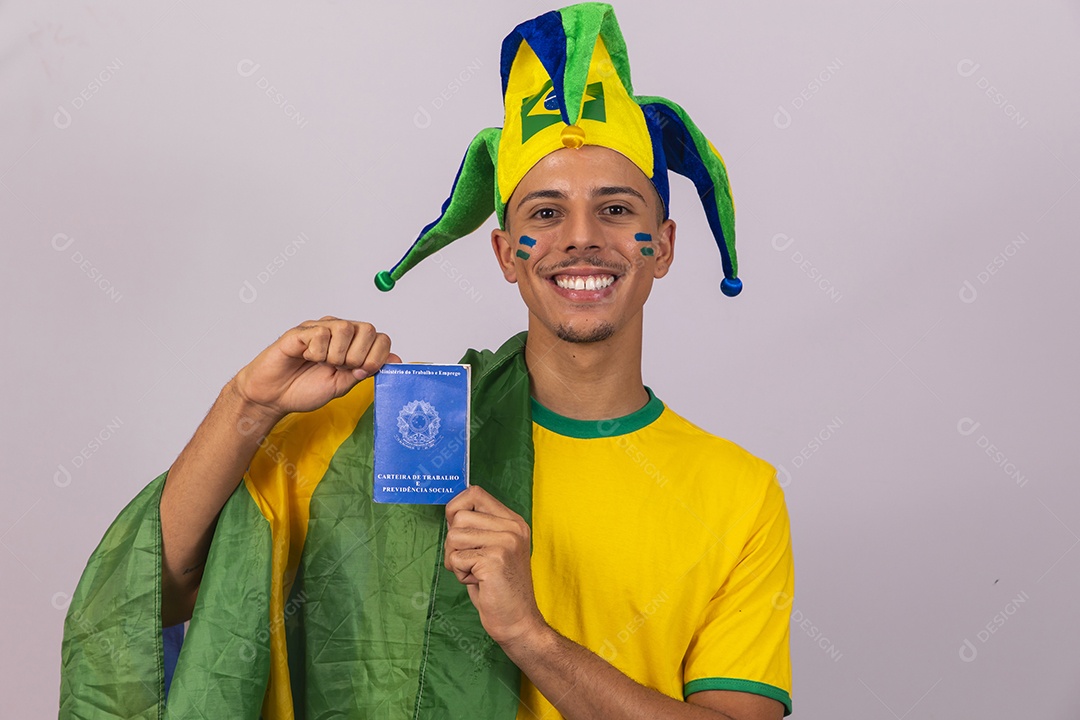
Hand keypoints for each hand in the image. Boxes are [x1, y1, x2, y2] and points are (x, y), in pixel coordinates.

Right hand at [232, 317, 399, 419]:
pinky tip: (305, 357)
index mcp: (352, 344)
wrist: (274, 396)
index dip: (377, 356)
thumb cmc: (305, 388)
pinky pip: (320, 333)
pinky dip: (316, 351)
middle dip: (358, 356)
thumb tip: (396, 361)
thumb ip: (366, 371)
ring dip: (336, 355)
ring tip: (320, 363)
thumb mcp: (343, 384)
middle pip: (367, 329)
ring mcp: (319, 329)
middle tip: (339, 368)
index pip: (380, 337)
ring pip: (345, 328)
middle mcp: (338, 331)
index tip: (362, 372)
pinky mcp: (300, 331)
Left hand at [444, 486, 545, 647]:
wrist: (518, 621)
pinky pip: (456, 559)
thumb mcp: (493, 548)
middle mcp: (512, 527)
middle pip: (458, 517)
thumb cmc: (498, 587)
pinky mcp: (495, 560)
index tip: (458, 530)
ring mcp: (505, 542)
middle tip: (470, 562)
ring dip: (455, 560)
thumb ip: (478, 528)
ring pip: (453, 537)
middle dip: (453, 543)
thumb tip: (451, 512)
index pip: (474, 492)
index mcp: (513, 521)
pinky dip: (460, 574)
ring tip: (475, 573)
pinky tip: (479, 582)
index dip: (455, 508)